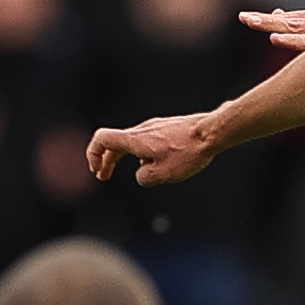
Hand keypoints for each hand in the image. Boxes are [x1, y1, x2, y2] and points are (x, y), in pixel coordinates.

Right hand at [86, 112, 220, 186]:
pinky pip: (147, 140)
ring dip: (127, 157)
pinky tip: (162, 164)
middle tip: (104, 175)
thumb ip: (143, 178)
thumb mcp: (162, 174)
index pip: (102, 140)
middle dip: (106, 160)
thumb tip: (142, 175)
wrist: (211, 133)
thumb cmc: (187, 153)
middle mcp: (141, 130)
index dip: (93, 154)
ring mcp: (154, 126)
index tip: (97, 170)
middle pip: (115, 143)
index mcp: (134, 140)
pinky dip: (143, 152)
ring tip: (145, 173)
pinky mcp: (166, 127)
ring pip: (132, 142)